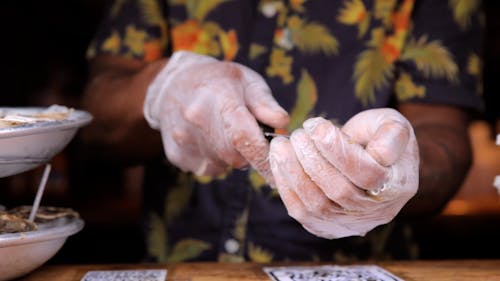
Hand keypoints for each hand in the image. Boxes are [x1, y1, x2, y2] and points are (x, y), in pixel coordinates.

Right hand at [144, 51, 288, 181]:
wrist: (172, 82)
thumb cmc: (218, 81)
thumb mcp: (246, 80)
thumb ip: (265, 103)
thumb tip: (282, 123)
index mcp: (219, 98)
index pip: (244, 136)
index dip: (264, 157)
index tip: (278, 167)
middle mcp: (197, 119)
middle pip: (235, 157)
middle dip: (248, 153)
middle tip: (247, 134)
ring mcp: (183, 139)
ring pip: (221, 165)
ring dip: (230, 156)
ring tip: (224, 132)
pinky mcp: (176, 154)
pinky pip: (206, 168)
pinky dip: (213, 160)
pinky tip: (208, 138)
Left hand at [269, 108, 418, 237]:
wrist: (363, 158)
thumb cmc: (376, 136)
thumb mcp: (391, 124)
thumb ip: (392, 133)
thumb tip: (379, 153)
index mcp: (400, 185)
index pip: (368, 174)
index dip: (338, 151)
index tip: (316, 126)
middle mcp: (378, 211)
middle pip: (340, 192)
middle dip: (312, 160)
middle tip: (298, 134)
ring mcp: (351, 223)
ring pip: (318, 205)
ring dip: (294, 172)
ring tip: (282, 145)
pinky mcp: (326, 226)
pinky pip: (301, 212)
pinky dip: (285, 186)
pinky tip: (278, 161)